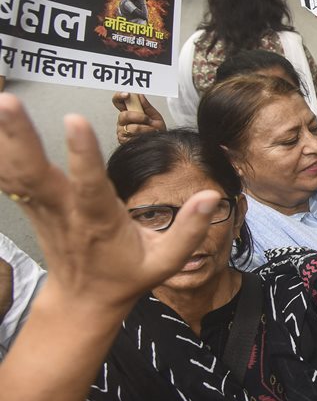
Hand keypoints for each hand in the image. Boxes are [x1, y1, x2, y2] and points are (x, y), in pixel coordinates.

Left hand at [0, 94, 214, 314]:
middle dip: (21, 137)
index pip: (89, 186)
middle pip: (34, 174)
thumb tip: (211, 194)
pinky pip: (8, 176)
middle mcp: (64, 212)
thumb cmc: (125, 276)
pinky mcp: (31, 204)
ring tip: (0, 101)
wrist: (82, 300)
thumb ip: (189, 229)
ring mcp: (42, 208)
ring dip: (3, 137)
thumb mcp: (166, 262)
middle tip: (9, 102)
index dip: (83, 155)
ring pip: (13, 171)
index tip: (76, 121)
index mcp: (98, 223)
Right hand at [112, 92, 165, 144]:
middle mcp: (122, 121)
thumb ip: (147, 106)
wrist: (160, 143)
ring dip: (145, 128)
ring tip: (151, 130)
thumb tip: (140, 95)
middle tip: (148, 120)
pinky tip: (147, 136)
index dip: (119, 96)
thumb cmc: (157, 130)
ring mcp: (122, 131)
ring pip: (131, 127)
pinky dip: (144, 135)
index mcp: (129, 112)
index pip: (118, 101)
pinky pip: (134, 137)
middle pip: (124, 115)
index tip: (127, 94)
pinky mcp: (123, 141)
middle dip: (139, 117)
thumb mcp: (155, 116)